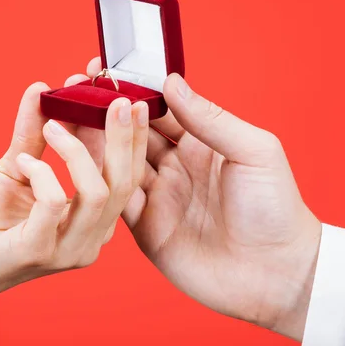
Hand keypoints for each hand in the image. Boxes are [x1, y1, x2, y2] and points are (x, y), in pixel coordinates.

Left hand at [0, 82, 149, 345]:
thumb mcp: (18, 168)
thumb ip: (36, 134)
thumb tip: (43, 89)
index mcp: (94, 222)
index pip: (126, 177)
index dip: (131, 138)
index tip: (126, 100)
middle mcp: (91, 239)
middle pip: (124, 184)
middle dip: (123, 138)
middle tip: (117, 100)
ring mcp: (69, 250)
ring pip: (99, 192)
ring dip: (77, 149)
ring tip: (51, 124)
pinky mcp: (39, 251)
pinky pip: (54, 201)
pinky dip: (40, 171)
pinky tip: (21, 162)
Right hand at [69, 59, 321, 340]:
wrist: (276, 274)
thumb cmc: (276, 208)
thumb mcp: (253, 153)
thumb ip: (211, 119)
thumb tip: (172, 82)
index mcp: (201, 144)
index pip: (160, 109)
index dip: (134, 89)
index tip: (105, 70)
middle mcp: (176, 167)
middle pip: (132, 133)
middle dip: (104, 110)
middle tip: (75, 88)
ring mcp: (160, 197)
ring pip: (118, 163)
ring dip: (94, 140)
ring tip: (69, 115)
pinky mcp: (147, 228)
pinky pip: (116, 200)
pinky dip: (97, 180)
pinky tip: (78, 158)